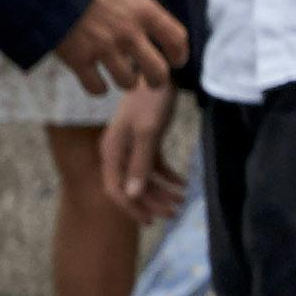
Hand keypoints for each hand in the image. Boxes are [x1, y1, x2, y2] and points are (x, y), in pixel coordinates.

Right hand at [52, 0, 188, 93]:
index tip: (177, 61)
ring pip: (127, 81)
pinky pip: (96, 86)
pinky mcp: (77, 59)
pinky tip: (96, 81)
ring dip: (127, 82)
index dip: (180, 53)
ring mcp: (103, 48)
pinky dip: (98, 87)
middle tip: (152, 81)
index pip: (176, 39)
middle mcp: (128, 33)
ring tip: (124, 79)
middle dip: (157, 79)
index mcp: (143, 9)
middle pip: (157, 70)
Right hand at [98, 81, 186, 218]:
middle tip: (174, 213)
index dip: (131, 208)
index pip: (115, 189)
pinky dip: (168, 176)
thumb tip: (133, 195)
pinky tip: (183, 184)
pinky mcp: (147, 141)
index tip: (150, 221)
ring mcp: (132, 147)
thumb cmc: (151, 100)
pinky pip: (154, 166)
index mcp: (111, 152)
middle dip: (152, 202)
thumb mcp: (148, 132)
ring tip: (182, 200)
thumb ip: (140, 164)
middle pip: (131, 186)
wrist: (161, 74)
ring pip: (144, 178)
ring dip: (162, 191)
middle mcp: (118, 152)